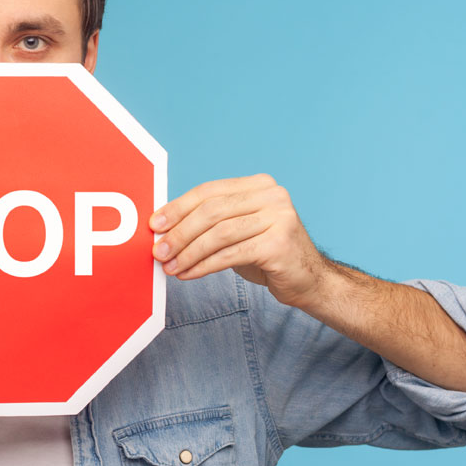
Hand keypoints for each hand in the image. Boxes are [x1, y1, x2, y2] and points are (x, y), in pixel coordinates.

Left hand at [150, 174, 332, 308]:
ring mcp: (279, 217)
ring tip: (171, 267)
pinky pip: (230, 254)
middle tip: (158, 252)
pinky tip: (189, 274)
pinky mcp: (279, 244)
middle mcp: (272, 195)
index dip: (178, 207)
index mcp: (259, 185)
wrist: (309, 280)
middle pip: (212, 211)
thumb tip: (164, 229)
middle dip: (180, 233)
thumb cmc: (267, 254)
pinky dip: (204, 266)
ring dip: (188, 253)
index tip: (155, 225)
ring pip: (219, 234)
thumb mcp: (238, 231)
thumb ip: (210, 223)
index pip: (209, 191)